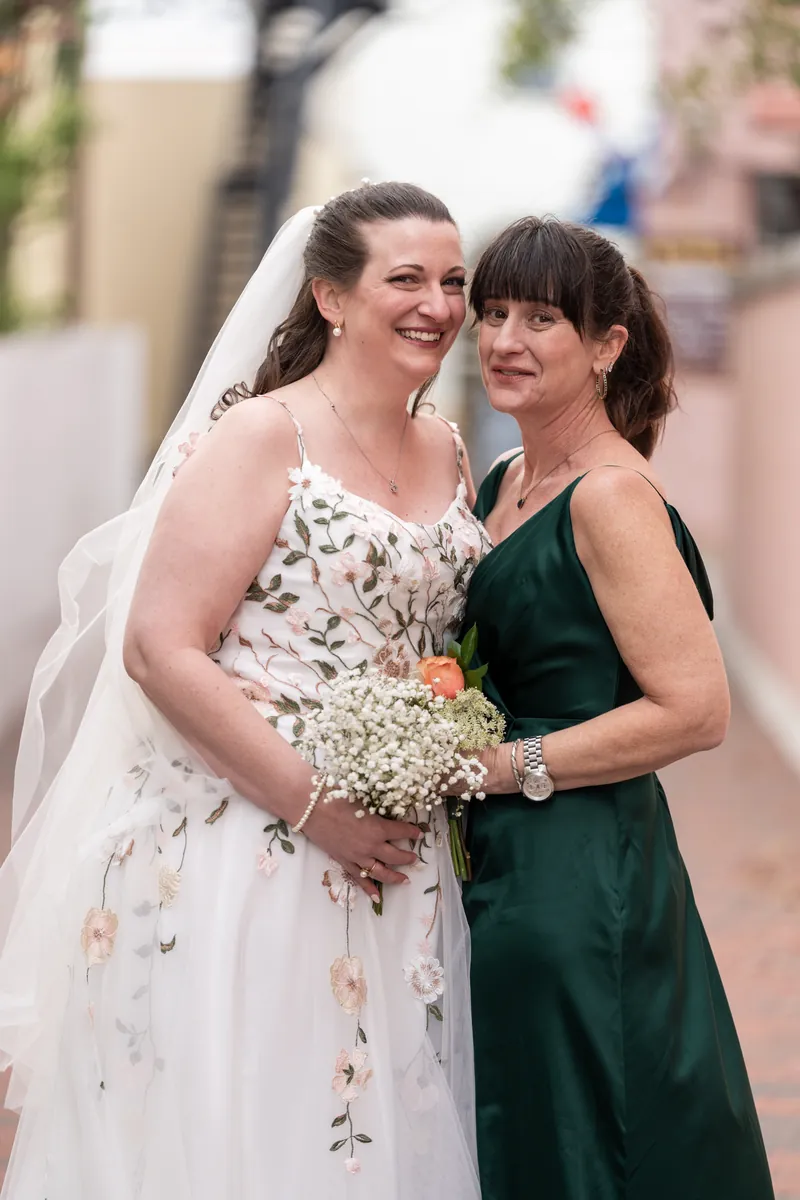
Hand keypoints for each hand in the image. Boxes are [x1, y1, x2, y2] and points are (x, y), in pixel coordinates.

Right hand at [302, 796, 420, 901]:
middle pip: (395, 856)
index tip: (419, 832)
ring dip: (394, 877)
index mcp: (378, 828)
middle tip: (414, 859)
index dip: (412, 832)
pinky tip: (377, 897)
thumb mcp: (363, 799)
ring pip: (380, 872)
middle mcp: (370, 846)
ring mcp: (357, 857)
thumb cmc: (336, 797)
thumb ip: (377, 808)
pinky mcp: (344, 861)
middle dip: (407, 858)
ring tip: (405, 880)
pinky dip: (368, 888)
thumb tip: (389, 807)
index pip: (402, 832)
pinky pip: (359, 878)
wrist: (310, 808)